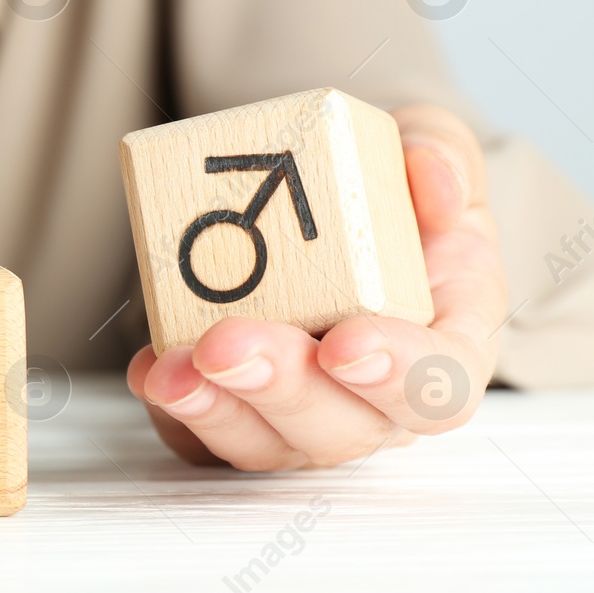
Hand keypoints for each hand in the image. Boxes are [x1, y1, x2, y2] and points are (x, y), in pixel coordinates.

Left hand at [126, 104, 505, 469]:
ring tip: (169, 370)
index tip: (345, 345)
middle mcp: (377, 400)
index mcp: (445, 343)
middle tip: (227, 346)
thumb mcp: (429, 148)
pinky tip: (148, 370)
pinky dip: (173, 412)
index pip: (440, 390)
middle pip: (341, 428)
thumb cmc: (386, 193)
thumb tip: (434, 182)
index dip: (398, 377)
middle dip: (279, 389)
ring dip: (214, 410)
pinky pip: (202, 440)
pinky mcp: (238, 418)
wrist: (315, 201)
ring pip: (266, 444)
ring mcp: (304, 419)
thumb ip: (441, 155)